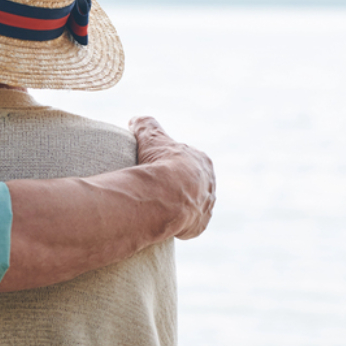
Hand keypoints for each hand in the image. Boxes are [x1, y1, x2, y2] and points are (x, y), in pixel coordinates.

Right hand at [130, 116, 215, 239]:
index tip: (159, 170)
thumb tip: (135, 120)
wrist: (166, 195)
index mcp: (202, 161)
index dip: (173, 166)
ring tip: (159, 208)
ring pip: (193, 206)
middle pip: (194, 185)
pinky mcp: (201, 225)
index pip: (188, 163)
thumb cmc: (160, 163)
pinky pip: (190, 225)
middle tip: (158, 191)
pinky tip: (165, 222)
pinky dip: (179, 224)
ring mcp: (207, 205)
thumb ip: (144, 125)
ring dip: (180, 207)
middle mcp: (209, 183)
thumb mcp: (150, 136)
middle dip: (179, 188)